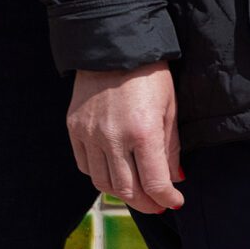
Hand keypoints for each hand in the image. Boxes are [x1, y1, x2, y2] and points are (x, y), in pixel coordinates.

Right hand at [67, 63, 182, 213]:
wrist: (114, 44)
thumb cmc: (149, 74)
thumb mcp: (169, 108)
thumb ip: (170, 148)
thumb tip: (173, 180)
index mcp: (143, 131)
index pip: (154, 184)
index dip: (167, 199)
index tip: (175, 201)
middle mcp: (113, 137)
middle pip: (127, 190)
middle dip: (147, 203)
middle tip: (157, 203)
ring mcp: (89, 133)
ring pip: (103, 183)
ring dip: (123, 193)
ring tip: (136, 189)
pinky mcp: (74, 127)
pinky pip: (85, 165)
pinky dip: (100, 175)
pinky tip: (114, 170)